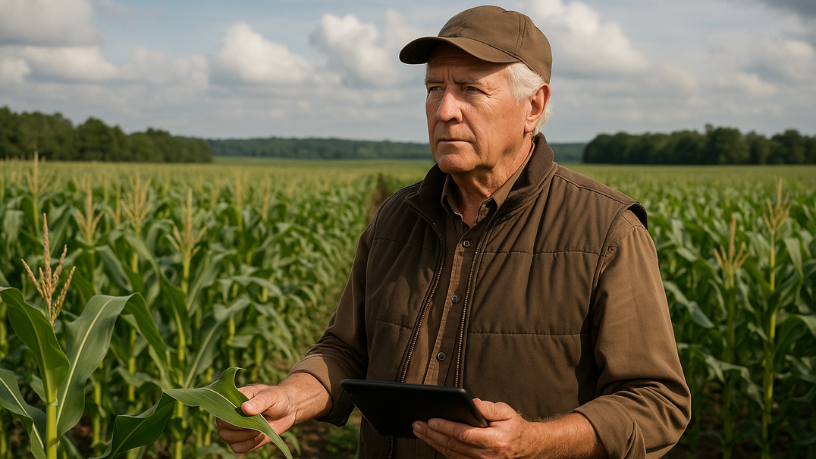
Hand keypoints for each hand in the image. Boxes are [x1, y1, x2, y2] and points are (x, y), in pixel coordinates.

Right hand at [216, 384, 297, 453]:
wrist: (288, 410)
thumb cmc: (278, 398)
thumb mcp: (271, 397)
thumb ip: (259, 402)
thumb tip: (244, 408)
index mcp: (234, 399)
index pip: (221, 411)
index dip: (232, 418)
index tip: (249, 416)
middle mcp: (231, 414)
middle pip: (222, 428)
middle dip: (241, 429)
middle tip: (256, 424)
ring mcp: (235, 427)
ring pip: (228, 439)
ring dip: (245, 437)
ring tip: (259, 429)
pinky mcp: (242, 439)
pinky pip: (237, 448)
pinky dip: (248, 445)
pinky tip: (259, 436)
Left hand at [412, 399, 605, 458]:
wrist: (528, 447)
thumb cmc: (514, 427)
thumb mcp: (505, 411)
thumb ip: (488, 408)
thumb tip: (472, 403)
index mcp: (494, 441)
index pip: (464, 434)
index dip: (446, 428)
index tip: (431, 420)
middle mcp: (486, 456)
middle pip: (453, 445)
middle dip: (432, 435)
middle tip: (417, 424)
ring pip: (451, 454)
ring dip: (432, 442)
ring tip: (419, 431)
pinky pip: (455, 458)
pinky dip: (441, 449)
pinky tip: (431, 440)